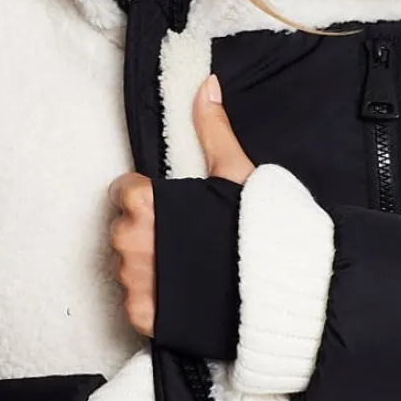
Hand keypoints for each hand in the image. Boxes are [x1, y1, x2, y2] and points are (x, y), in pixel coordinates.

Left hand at [107, 74, 254, 334]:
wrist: (278, 295)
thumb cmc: (259, 231)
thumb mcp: (236, 173)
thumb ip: (212, 129)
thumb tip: (206, 85)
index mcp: (145, 203)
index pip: (122, 192)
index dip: (147, 198)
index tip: (172, 210)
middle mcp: (130, 242)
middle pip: (122, 230)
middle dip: (146, 232)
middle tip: (184, 241)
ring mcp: (134, 282)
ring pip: (127, 267)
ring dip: (149, 266)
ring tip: (189, 269)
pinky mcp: (143, 316)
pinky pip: (135, 302)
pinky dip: (155, 300)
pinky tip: (185, 295)